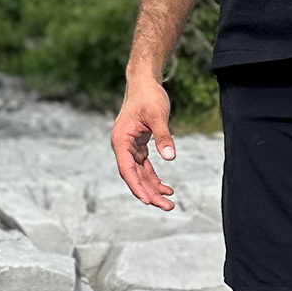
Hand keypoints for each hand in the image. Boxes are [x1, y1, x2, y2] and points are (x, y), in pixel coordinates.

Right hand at [111, 74, 176, 208]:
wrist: (144, 83)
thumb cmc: (148, 96)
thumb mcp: (158, 116)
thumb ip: (163, 137)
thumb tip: (170, 158)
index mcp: (121, 140)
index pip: (127, 169)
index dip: (137, 186)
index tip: (148, 200)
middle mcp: (123, 147)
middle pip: (135, 176)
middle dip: (150, 193)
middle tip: (167, 207)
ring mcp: (130, 148)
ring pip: (141, 174)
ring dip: (153, 188)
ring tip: (169, 203)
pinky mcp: (139, 146)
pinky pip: (146, 167)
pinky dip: (155, 178)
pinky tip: (167, 189)